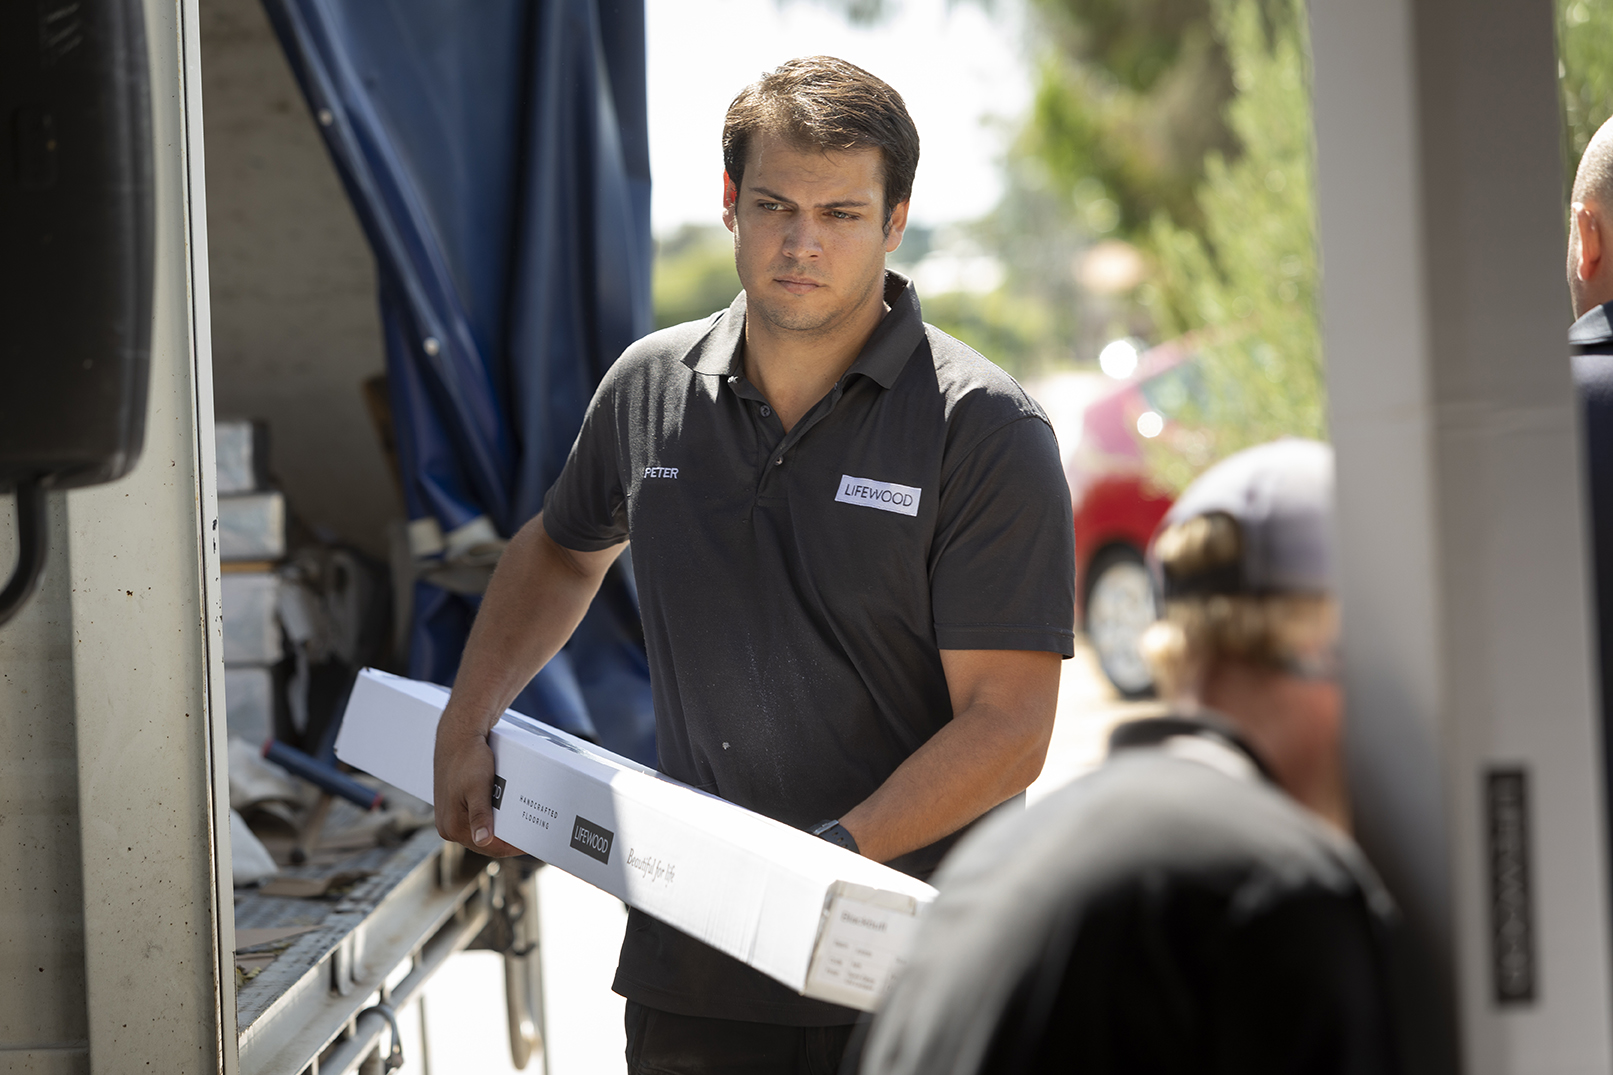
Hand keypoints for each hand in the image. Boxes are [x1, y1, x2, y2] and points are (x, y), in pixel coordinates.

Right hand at [434, 724, 523, 856]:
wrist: (457, 736)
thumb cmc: (468, 758)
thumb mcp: (477, 786)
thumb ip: (480, 815)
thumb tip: (482, 840)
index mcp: (452, 826)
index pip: (490, 847)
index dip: (513, 847)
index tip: (533, 843)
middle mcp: (447, 827)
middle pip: (485, 843)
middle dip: (508, 840)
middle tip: (532, 834)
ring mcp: (448, 818)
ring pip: (481, 832)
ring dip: (500, 830)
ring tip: (521, 825)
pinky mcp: (453, 807)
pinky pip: (476, 820)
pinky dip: (491, 819)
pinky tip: (504, 814)